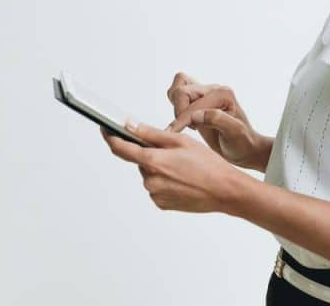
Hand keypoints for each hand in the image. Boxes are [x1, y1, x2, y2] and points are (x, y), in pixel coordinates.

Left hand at [101, 122, 246, 214]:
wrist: (225, 190)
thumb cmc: (207, 164)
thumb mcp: (181, 141)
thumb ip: (151, 134)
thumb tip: (129, 126)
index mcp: (152, 162)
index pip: (120, 148)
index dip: (110, 137)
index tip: (105, 129)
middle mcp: (149, 180)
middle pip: (140, 161)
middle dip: (150, 153)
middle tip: (175, 152)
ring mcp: (155, 194)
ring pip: (149, 174)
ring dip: (160, 167)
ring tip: (184, 167)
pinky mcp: (161, 204)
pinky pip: (157, 187)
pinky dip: (166, 180)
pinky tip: (183, 179)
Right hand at [165, 73, 269, 170]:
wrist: (245, 149)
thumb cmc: (242, 142)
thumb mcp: (235, 132)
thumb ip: (217, 119)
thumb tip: (195, 115)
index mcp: (223, 94)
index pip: (192, 103)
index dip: (181, 120)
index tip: (174, 135)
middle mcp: (214, 89)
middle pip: (181, 90)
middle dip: (179, 111)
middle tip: (191, 129)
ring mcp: (206, 93)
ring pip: (179, 85)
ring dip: (176, 105)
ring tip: (187, 123)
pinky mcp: (199, 100)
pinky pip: (180, 92)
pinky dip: (176, 104)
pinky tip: (186, 121)